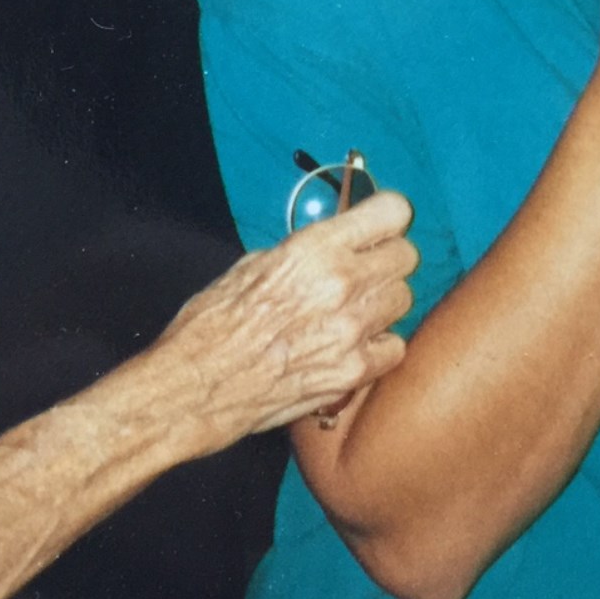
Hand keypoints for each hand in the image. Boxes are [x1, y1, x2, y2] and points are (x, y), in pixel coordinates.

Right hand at [147, 190, 418, 446]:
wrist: (194, 386)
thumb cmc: (211, 324)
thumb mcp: (253, 264)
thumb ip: (305, 251)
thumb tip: (336, 243)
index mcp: (314, 249)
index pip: (391, 211)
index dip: (386, 218)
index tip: (378, 226)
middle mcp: (341, 283)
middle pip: (405, 256)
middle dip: (387, 259)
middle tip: (365, 271)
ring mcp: (352, 330)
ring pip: (403, 300)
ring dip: (382, 302)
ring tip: (353, 312)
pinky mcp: (353, 372)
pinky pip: (394, 347)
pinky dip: (379, 346)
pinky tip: (352, 346)